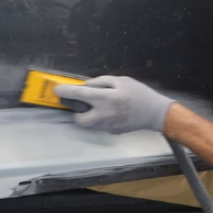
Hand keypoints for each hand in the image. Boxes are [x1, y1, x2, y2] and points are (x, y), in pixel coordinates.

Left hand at [54, 76, 173, 134]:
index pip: (80, 94)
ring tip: (100, 108)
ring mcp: (108, 125)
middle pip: (79, 119)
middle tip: (83, 106)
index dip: (65, 92)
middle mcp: (104, 114)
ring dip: (89, 117)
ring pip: (89, 125)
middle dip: (77, 113)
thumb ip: (101, 82)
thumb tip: (86, 86)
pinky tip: (112, 113)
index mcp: (106, 98)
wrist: (155, 113)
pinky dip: (101, 120)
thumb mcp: (121, 80)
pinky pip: (100, 126)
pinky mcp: (113, 132)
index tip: (56, 90)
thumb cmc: (139, 93)